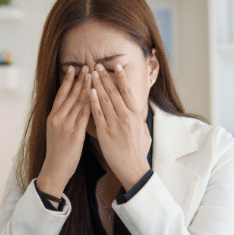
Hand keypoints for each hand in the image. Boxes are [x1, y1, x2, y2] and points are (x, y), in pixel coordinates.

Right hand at [36, 65, 91, 197]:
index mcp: (52, 117)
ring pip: (78, 102)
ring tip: (93, 75)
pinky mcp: (74, 134)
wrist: (55, 169)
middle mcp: (57, 118)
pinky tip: (97, 95)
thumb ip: (62, 119)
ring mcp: (65, 125)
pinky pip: (85, 115)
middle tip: (87, 66)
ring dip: (87, 87)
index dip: (68, 80)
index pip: (60, 94)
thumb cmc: (58, 152)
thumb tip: (69, 108)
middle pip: (70, 95)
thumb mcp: (55, 132)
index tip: (73, 68)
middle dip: (80, 79)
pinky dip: (91, 103)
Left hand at [89, 63, 150, 190]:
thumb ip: (141, 120)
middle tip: (98, 65)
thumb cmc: (139, 153)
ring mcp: (115, 124)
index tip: (117, 66)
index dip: (122, 78)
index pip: (128, 92)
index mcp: (136, 116)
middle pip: (114, 92)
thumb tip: (140, 110)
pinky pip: (97, 114)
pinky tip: (88, 91)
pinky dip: (93, 101)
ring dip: (97, 85)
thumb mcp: (144, 133)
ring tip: (91, 73)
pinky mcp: (105, 133)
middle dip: (105, 77)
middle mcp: (126, 117)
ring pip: (104, 100)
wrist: (133, 169)